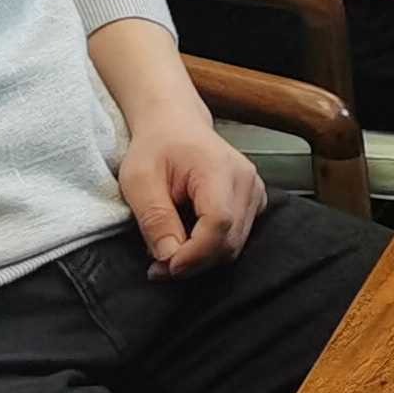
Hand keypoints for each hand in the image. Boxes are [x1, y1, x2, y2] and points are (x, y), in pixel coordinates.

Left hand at [117, 118, 264, 278]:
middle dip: (193, 262)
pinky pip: (237, 237)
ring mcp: (255, 190)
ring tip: (168, 253)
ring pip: (235, 245)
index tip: (164, 267)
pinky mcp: (254, 201)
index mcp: (219, 168)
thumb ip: (155, 218)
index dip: (194, 253)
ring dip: (201, 259)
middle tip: (158, 268)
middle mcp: (246, 180)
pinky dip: (212, 249)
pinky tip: (189, 240)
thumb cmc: (156, 147)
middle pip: (230, 240)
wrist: (175, 124)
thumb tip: (169, 257)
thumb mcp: (139, 180)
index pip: (219, 222)